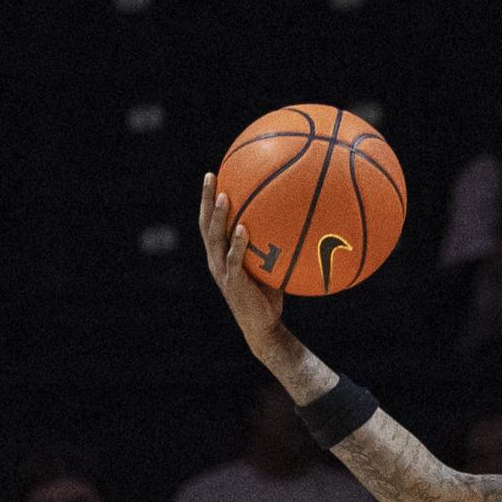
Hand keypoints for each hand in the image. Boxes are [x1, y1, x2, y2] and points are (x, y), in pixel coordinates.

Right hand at [198, 173, 285, 352]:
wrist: (263, 326)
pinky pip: (234, 260)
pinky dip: (237, 244)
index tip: (212, 174)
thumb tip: (295, 219)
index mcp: (220, 254)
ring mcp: (222, 271)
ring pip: (215, 239)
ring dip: (218, 217)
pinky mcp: (234, 284)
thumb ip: (272, 243)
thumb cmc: (268, 294)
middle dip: (205, 199)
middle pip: (205, 225)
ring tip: (222, 196)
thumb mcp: (268, 264)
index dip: (206, 199)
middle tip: (210, 176)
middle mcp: (216, 260)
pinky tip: (243, 229)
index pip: (209, 222)